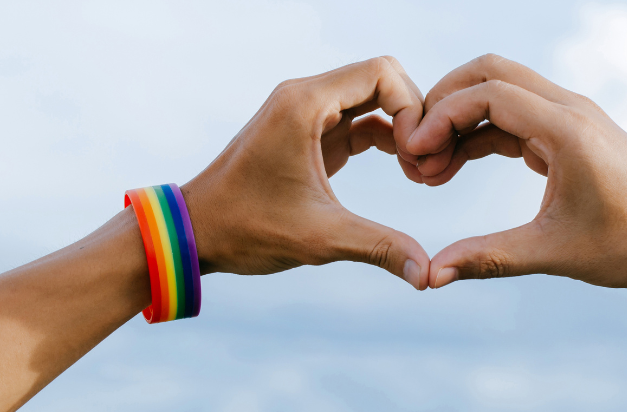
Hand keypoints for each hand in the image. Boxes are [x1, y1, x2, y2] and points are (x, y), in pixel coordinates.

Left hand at [181, 56, 430, 288]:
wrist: (196, 232)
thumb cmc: (246, 227)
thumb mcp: (321, 238)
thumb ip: (380, 247)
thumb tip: (428, 276)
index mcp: (304, 104)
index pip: (382, 73)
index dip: (412, 107)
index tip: (417, 153)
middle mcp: (305, 97)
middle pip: (384, 80)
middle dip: (413, 116)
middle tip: (425, 162)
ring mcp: (307, 113)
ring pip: (375, 99)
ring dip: (402, 128)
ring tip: (419, 170)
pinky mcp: (310, 133)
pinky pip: (361, 120)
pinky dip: (387, 138)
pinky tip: (404, 170)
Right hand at [405, 54, 626, 293]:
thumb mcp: (554, 252)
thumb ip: (488, 258)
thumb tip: (430, 276)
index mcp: (567, 129)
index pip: (487, 94)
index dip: (441, 118)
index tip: (414, 156)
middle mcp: (570, 109)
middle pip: (491, 72)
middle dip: (445, 102)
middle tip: (414, 149)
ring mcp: (573, 116)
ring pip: (502, 90)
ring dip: (462, 119)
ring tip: (430, 168)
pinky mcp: (573, 132)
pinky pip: (517, 115)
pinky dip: (483, 132)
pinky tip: (456, 166)